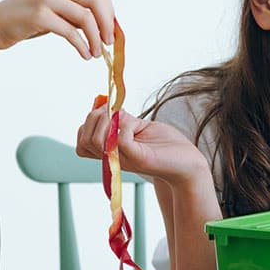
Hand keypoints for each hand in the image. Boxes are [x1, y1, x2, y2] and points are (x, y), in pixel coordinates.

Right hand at [0, 0, 114, 59]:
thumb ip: (75, 12)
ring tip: (96, 53)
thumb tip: (105, 27)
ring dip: (96, 38)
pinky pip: (71, 32)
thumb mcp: (53, 9)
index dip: (110, 11)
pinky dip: (82, 46)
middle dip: (107, 24)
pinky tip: (84, 55)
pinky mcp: (39, 16)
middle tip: (108, 43)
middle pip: (96, 0)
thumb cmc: (24, 20)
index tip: (110, 30)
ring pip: (86, 17)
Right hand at [76, 106, 208, 183]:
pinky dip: (126, 126)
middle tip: (116, 114)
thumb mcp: (138, 127)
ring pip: (96, 140)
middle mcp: (113, 158)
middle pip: (84, 137)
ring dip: (107, 122)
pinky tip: (137, 128)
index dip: (88, 122)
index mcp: (110, 151)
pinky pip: (120, 139)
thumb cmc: (166, 145)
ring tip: (127, 121)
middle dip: (95, 117)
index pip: (81, 139)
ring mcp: (124, 160)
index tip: (107, 112)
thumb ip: (120, 119)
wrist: (188, 165)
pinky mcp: (139, 159)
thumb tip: (104, 104)